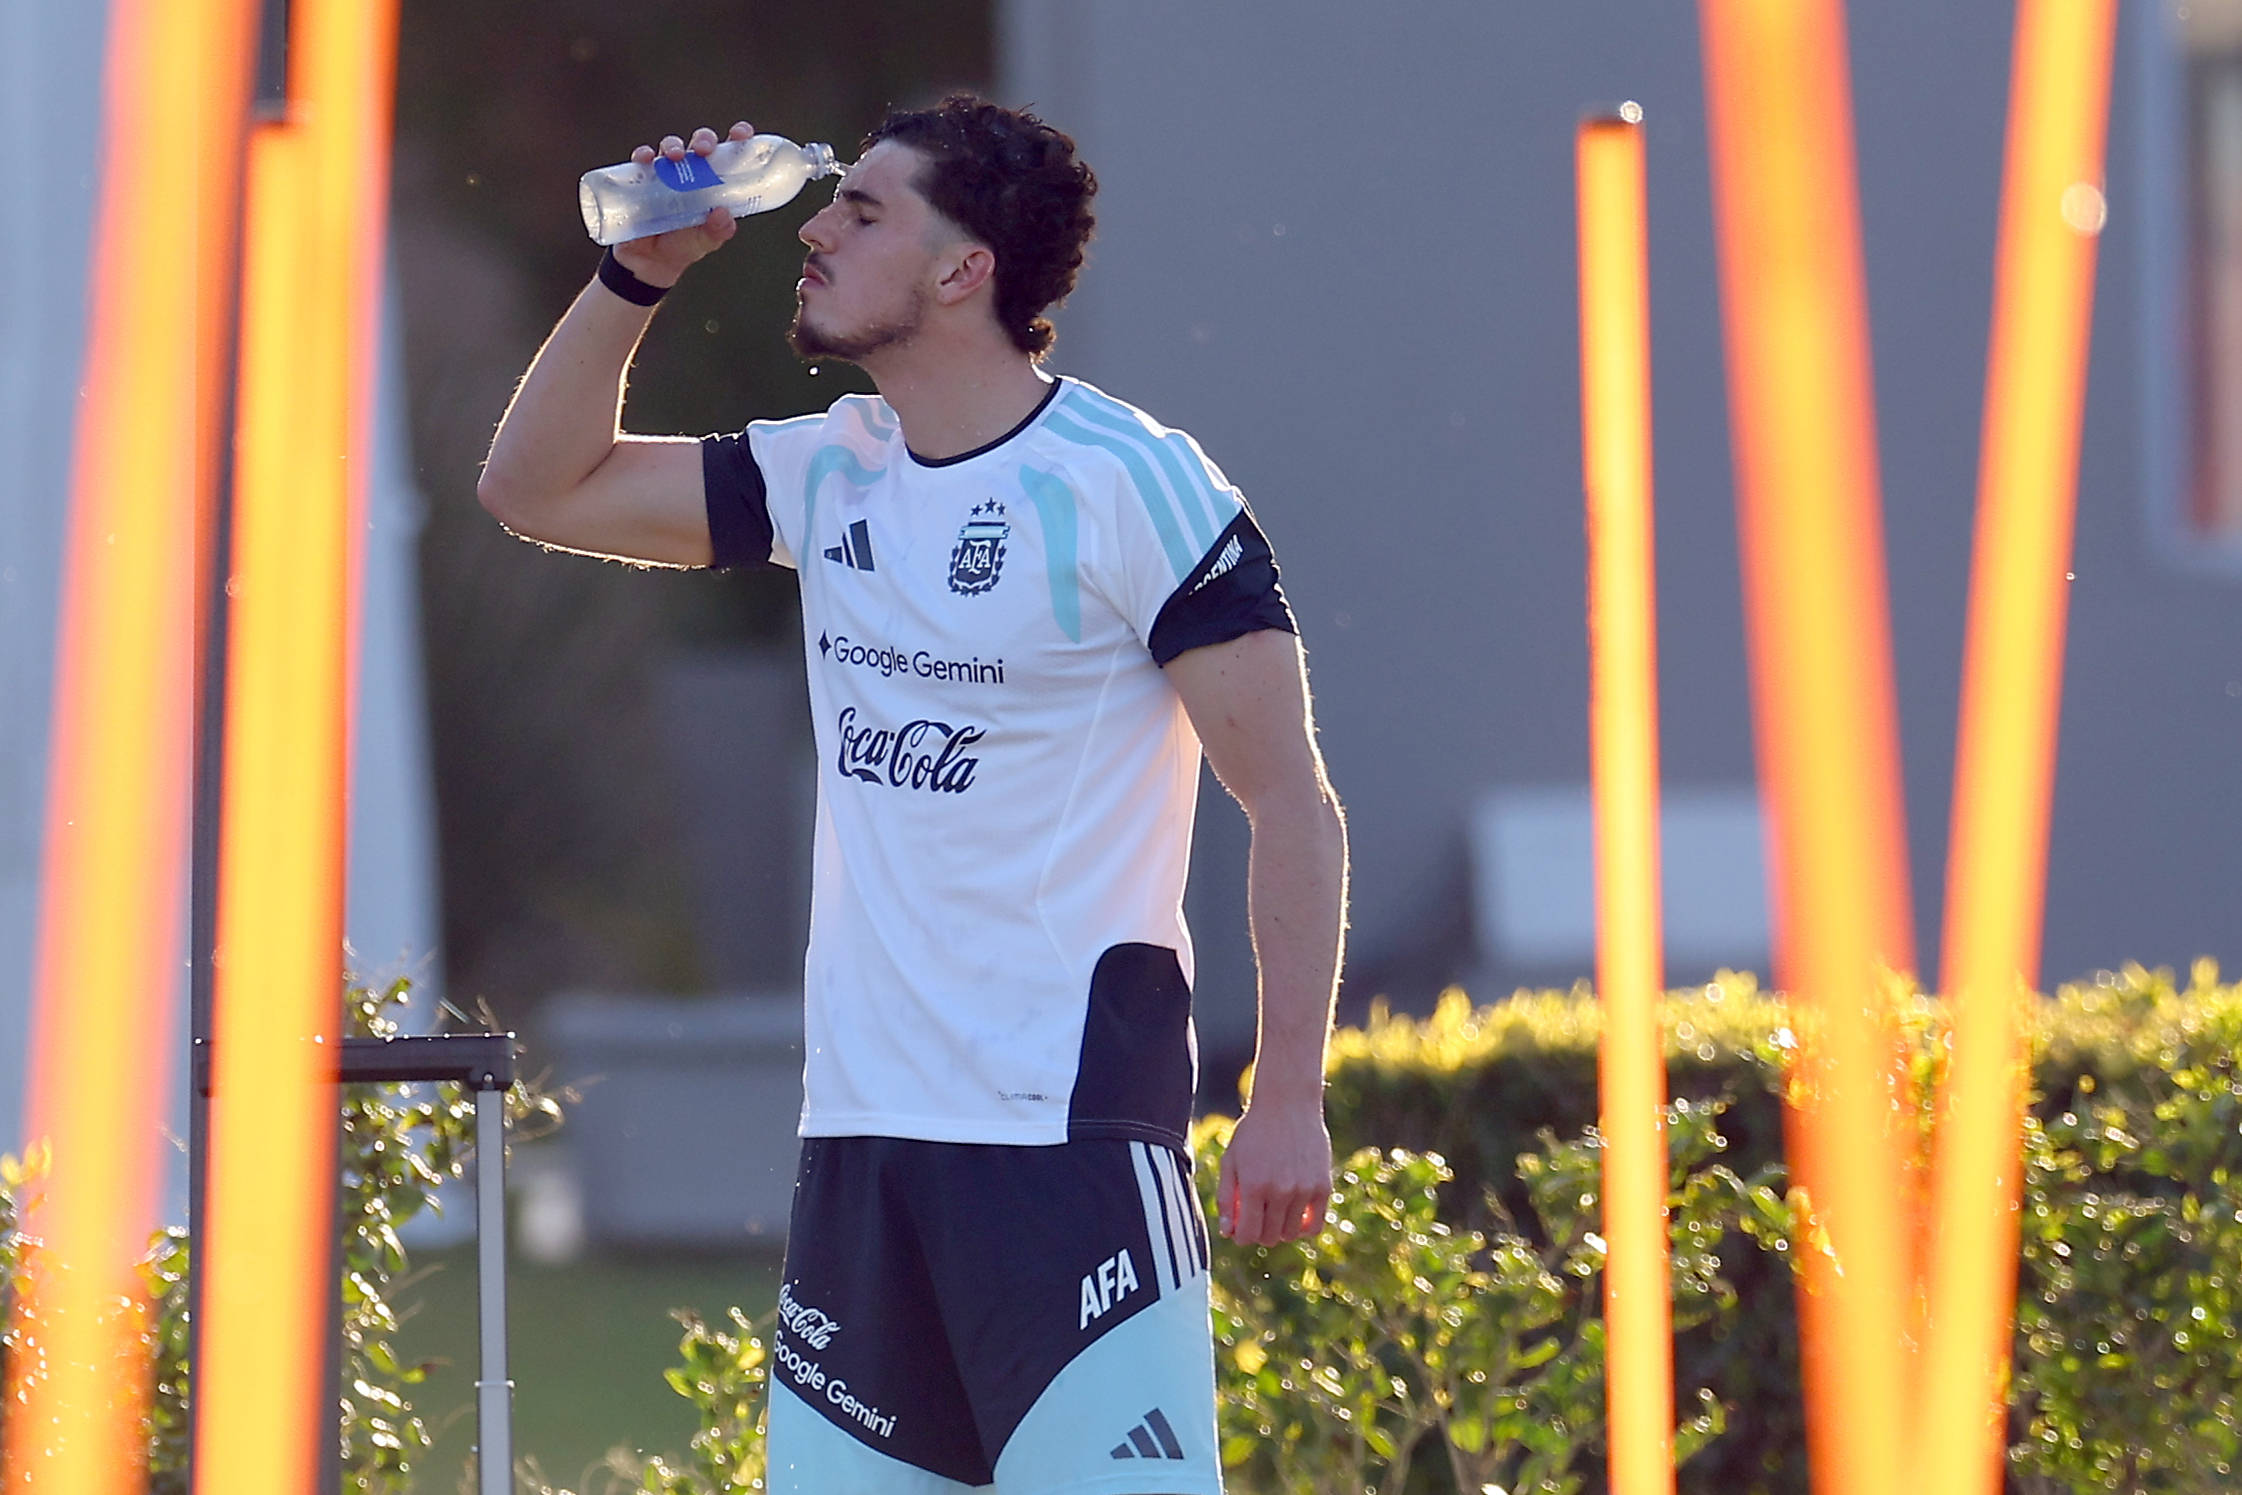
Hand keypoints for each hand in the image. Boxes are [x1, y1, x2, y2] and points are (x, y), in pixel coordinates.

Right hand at [610, 120, 753, 287]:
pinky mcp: (640, 179)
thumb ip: (718, 231)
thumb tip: (724, 214)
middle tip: (704, 150)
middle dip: (704, 140)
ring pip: (670, 147)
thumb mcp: (705, 241)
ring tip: (674, 156)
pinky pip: (640, 161)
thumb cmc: (683, 246)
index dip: (736, 139)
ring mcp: (665, 174)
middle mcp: (690, 173)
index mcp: (713, 182)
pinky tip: (646, 159)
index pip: (727, 154)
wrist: (650, 263)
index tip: (741, 134)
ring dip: (673, 145)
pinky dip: (643, 156)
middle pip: (699, 145)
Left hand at [1215, 1100, 1332, 1245]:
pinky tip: (1295, 1215)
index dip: (1241, 1237)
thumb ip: (1226, 1198)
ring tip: (1275, 1212)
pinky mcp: (1322, 1187)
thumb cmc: (1254, 1132)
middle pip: (1269, 1237)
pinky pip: (1315, 1226)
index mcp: (1254, 1186)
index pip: (1248, 1235)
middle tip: (1258, 1217)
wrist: (1287, 1104)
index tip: (1241, 1229)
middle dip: (1259, 1233)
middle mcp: (1280, 1191)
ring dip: (1280, 1229)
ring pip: (1291, 1234)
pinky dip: (1303, 1228)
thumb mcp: (1231, 1160)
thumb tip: (1228, 1232)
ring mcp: (1304, 1190)